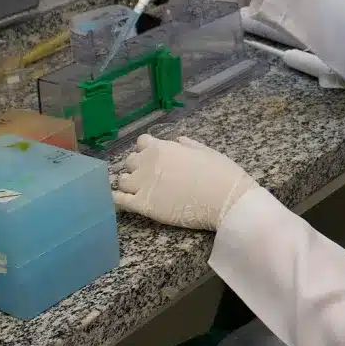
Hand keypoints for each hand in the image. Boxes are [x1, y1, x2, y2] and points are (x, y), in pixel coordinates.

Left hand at [113, 134, 257, 230]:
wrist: (226, 200)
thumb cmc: (222, 174)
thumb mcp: (207, 151)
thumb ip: (188, 145)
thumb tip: (177, 140)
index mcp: (163, 147)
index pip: (142, 142)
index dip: (148, 150)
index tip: (155, 158)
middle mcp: (148, 163)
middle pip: (130, 161)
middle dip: (138, 167)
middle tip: (150, 177)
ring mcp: (143, 184)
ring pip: (123, 180)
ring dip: (129, 183)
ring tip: (139, 191)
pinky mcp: (143, 206)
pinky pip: (119, 201)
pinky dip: (118, 200)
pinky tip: (123, 202)